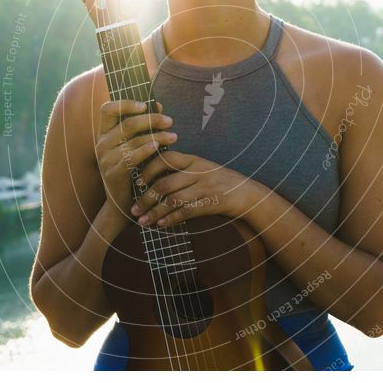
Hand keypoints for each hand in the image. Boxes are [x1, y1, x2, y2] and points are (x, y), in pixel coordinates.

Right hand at [95, 99, 176, 217]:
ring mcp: (105, 158)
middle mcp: (101, 144)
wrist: (122, 203)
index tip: (145, 105)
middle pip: (127, 123)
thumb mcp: (135, 145)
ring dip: (157, 136)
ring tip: (174, 137)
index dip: (126, 103)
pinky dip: (147, 150)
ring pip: (133, 140)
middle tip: (169, 121)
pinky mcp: (113, 172)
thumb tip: (159, 106)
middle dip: (151, 120)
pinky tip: (160, 147)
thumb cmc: (133, 170)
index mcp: (104, 133)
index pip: (107, 109)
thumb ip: (143, 127)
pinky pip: (132, 157)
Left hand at [129, 151, 259, 227]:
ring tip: (142, 222)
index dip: (149, 169)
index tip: (138, 182)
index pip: (167, 158)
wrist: (249, 194)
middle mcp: (199, 171)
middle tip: (134, 210)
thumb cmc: (221, 182)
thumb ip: (183, 171)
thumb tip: (154, 180)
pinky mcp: (212, 202)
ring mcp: (206, 187)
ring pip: (173, 200)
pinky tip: (161, 225)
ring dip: (155, 212)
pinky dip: (172, 219)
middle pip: (165, 183)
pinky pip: (187, 211)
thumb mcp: (203, 169)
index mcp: (194, 160)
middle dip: (146, 198)